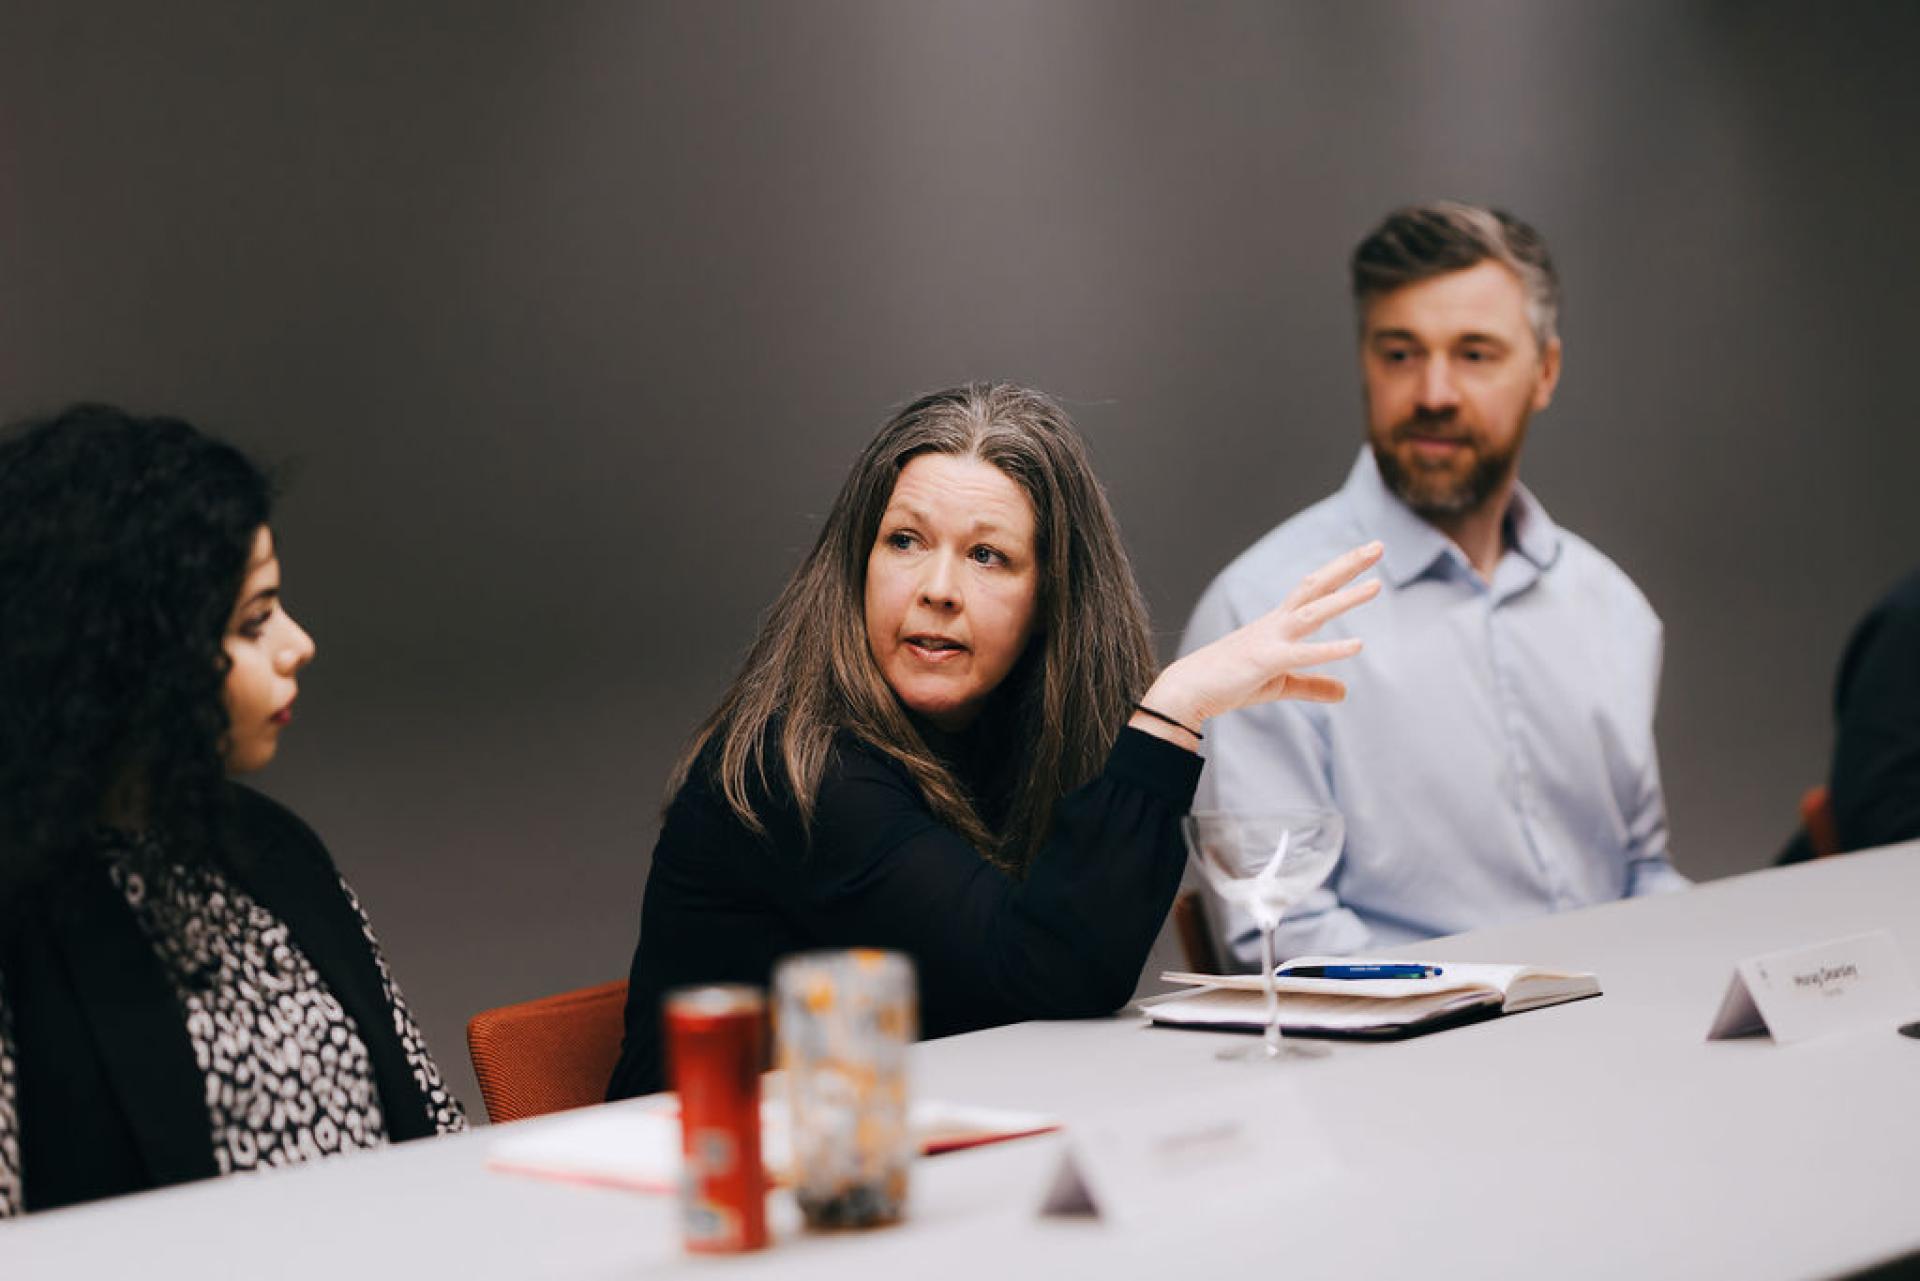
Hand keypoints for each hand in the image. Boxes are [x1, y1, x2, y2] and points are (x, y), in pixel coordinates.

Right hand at [1135, 542, 1382, 741]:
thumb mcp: (1279, 685)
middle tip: (1377, 546)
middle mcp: (1277, 623)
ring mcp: (1271, 639)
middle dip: (1347, 565)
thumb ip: (1313, 686)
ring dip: (1345, 598)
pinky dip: (1330, 649)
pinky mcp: (1266, 661)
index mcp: (1278, 624)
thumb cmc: (1229, 682)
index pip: (1315, 591)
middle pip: (1317, 586)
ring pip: (1313, 612)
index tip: (1366, 556)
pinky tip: (1358, 645)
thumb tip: (1345, 692)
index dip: (1342, 572)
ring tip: (1376, 585)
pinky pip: (1302, 653)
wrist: (1188, 688)